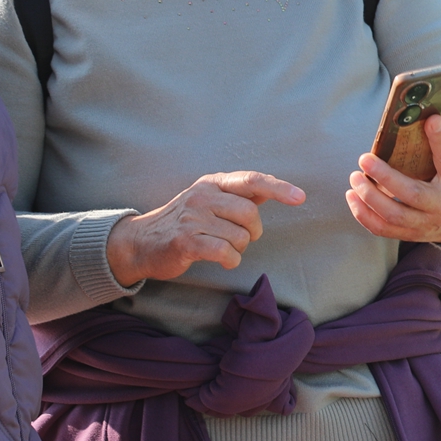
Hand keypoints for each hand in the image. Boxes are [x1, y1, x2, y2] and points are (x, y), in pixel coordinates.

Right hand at [106, 171, 306, 284]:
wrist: (140, 243)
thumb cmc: (184, 222)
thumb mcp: (209, 200)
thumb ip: (239, 195)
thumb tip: (274, 187)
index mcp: (212, 183)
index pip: (251, 180)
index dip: (278, 188)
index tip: (300, 197)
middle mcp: (202, 196)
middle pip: (250, 213)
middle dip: (253, 232)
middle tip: (241, 238)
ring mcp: (192, 218)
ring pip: (240, 236)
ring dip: (239, 248)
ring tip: (223, 248)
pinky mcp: (185, 242)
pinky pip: (225, 252)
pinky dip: (231, 260)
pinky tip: (223, 260)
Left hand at [348, 115, 440, 243]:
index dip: (440, 140)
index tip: (430, 121)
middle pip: (411, 194)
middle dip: (385, 177)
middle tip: (364, 159)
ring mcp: (425, 223)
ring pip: (393, 215)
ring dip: (369, 197)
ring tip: (354, 177)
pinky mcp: (410, 234)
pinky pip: (383, 229)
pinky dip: (364, 215)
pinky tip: (352, 197)